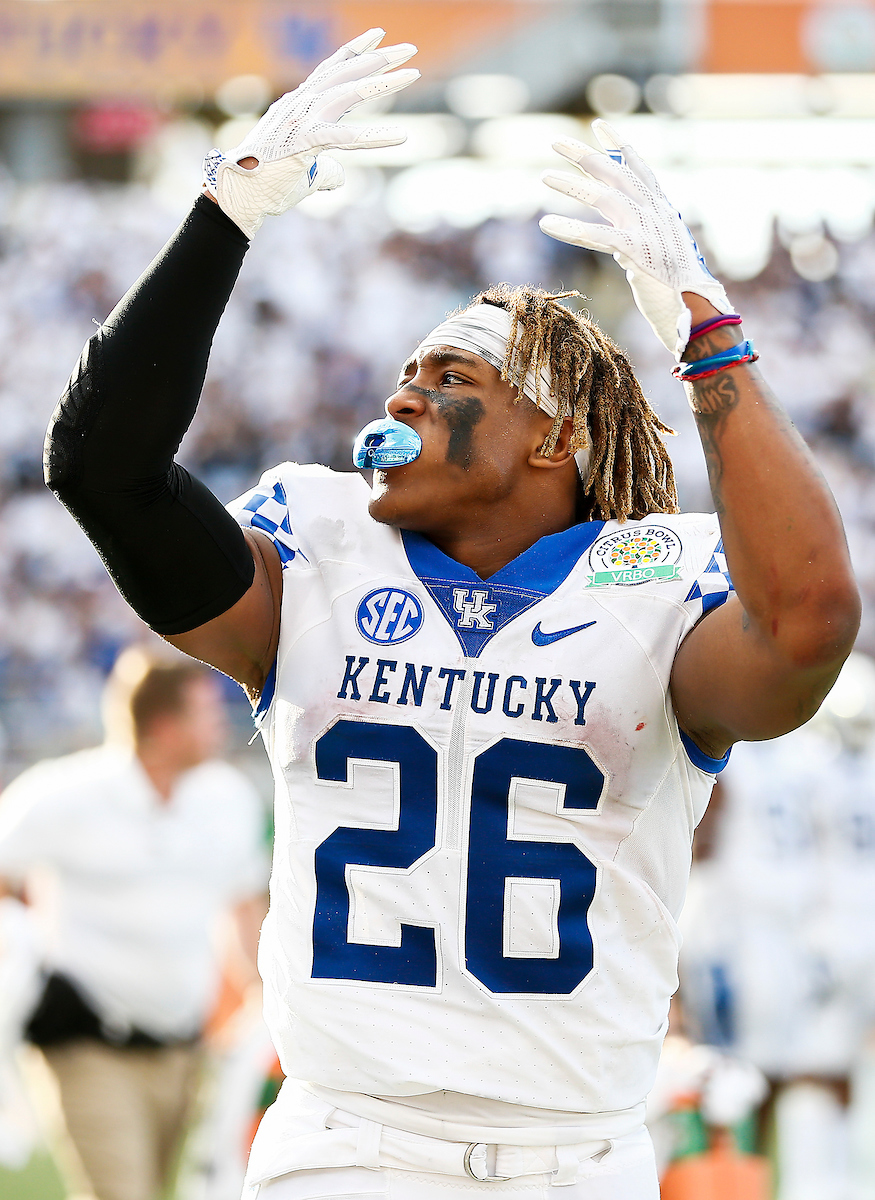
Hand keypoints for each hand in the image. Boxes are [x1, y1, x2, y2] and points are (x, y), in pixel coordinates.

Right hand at [204, 28, 418, 236]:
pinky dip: (374, 137)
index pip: (330, 70)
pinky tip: (401, 137)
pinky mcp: (303, 143)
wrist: (239, 198)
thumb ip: (325, 168)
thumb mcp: (303, 172)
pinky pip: (345, 137)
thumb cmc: (266, 185)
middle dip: (378, 59)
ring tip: (412, 74)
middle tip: (409, 50)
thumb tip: (340, 177)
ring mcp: (301, 121)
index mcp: (298, 106)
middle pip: (345, 73)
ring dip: (381, 83)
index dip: (355, 52)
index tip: (378, 37)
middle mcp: (300, 105)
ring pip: (347, 93)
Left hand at [539, 120, 731, 356]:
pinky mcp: (637, 252)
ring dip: (571, 186)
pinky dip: (571, 228)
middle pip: (616, 174)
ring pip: (604, 198)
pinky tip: (547, 223)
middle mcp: (656, 214)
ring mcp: (647, 231)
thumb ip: (638, 241)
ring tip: (543, 176)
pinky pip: (597, 235)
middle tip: (556, 142)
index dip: (620, 146)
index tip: (600, 126)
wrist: (697, 313)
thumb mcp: (659, 257)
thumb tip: (618, 241)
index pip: (640, 169)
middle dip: (585, 155)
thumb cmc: (678, 293)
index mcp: (663, 212)